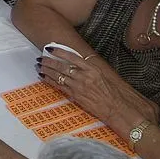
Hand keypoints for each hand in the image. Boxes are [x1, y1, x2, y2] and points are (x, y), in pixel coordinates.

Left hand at [39, 49, 158, 131]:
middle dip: (49, 61)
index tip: (51, 48)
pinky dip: (50, 80)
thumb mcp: (106, 76)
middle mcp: (84, 75)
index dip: (60, 51)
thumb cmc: (116, 95)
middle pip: (62, 65)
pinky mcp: (76, 96)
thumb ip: (93, 69)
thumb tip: (82, 64)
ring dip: (47, 70)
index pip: (72, 57)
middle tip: (40, 57)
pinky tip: (43, 77)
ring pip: (58, 75)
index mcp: (93, 68)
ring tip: (39, 65)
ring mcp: (79, 86)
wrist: (120, 110)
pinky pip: (59, 86)